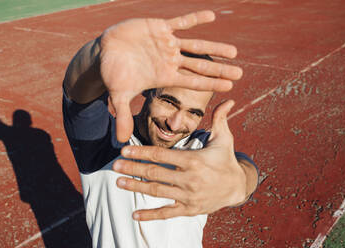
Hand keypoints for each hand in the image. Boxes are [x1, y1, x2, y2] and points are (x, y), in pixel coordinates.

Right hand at [99, 10, 242, 141]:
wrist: (105, 52)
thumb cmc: (113, 74)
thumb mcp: (118, 95)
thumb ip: (122, 115)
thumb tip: (121, 141)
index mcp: (165, 76)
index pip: (192, 82)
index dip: (210, 84)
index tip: (229, 87)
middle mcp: (170, 61)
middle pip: (199, 66)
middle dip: (219, 70)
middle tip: (240, 73)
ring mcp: (167, 44)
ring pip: (195, 46)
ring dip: (214, 48)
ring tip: (234, 53)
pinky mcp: (159, 27)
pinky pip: (181, 21)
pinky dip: (194, 18)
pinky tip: (212, 16)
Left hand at [112, 100, 247, 220]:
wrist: (238, 186)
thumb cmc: (227, 159)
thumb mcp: (225, 138)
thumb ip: (220, 118)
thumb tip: (229, 100)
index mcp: (193, 160)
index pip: (161, 155)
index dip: (141, 152)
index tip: (124, 149)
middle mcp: (189, 179)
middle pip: (154, 173)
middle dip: (132, 168)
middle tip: (114, 166)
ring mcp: (188, 196)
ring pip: (157, 191)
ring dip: (136, 187)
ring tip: (118, 183)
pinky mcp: (190, 209)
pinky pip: (167, 213)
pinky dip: (150, 215)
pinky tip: (135, 215)